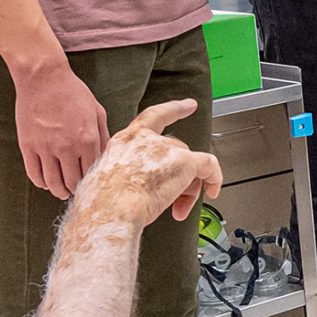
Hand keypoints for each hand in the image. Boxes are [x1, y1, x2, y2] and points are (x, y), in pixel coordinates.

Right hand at [13, 61, 110, 199]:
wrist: (43, 78)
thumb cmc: (73, 92)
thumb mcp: (97, 111)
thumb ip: (103, 136)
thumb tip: (106, 157)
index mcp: (88, 139)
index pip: (92, 173)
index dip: (92, 182)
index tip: (91, 184)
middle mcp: (67, 147)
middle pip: (73, 182)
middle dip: (76, 189)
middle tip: (77, 190)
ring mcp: (45, 148)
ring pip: (53, 183)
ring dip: (59, 191)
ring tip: (62, 191)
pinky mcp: (28, 146)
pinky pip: (34, 174)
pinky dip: (41, 183)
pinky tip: (46, 182)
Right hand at [75, 99, 221, 225]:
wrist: (110, 210)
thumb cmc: (102, 204)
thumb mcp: (104, 182)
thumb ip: (122, 177)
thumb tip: (130, 190)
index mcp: (124, 142)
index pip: (152, 118)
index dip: (172, 110)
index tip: (187, 105)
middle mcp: (145, 140)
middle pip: (174, 151)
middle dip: (176, 177)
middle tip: (172, 201)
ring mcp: (166, 148)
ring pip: (189, 163)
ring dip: (188, 188)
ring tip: (178, 208)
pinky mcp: (184, 161)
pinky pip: (209, 166)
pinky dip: (214, 179)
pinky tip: (213, 191)